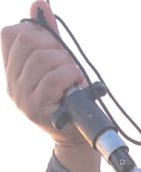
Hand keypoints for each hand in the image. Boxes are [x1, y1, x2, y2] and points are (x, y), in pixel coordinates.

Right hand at [1, 2, 100, 171]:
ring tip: (73, 76)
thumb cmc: (67, 96)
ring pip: (41, 59)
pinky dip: (69, 75)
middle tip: (67, 62)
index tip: (53, 47)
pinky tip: (75, 82)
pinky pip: (52, 79)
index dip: (35, 32)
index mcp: (12, 69)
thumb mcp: (57, 62)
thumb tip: (40, 3)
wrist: (75, 134)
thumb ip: (47, 34)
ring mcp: (21, 98)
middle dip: (54, 45)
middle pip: (27, 41)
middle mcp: (11, 83)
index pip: (10, 34)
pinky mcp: (35, 109)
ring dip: (65, 63)